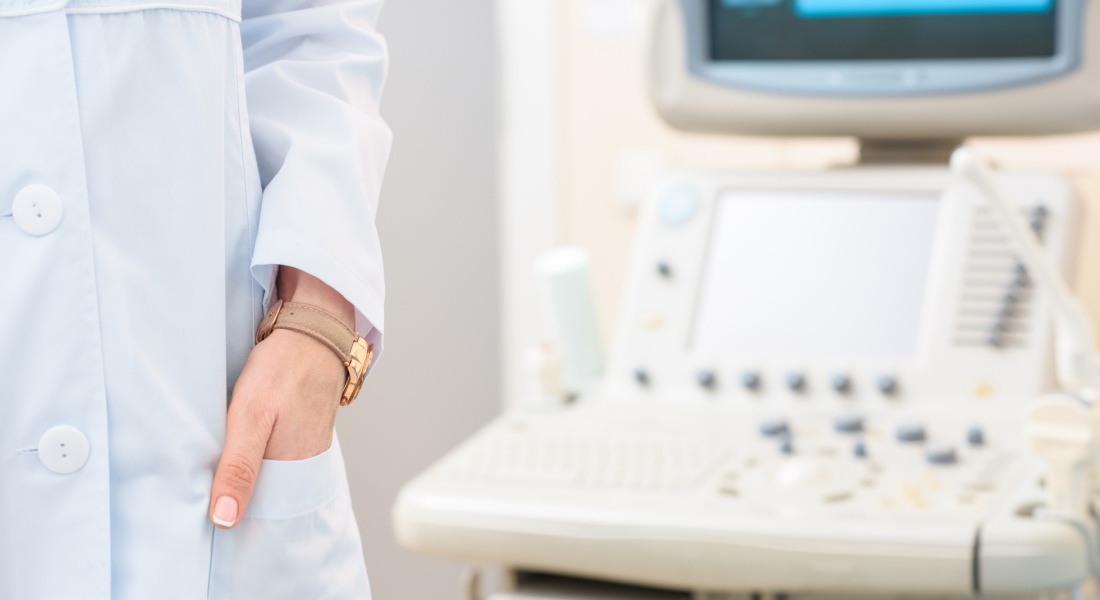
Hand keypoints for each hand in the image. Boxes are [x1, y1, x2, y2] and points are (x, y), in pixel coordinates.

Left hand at [208, 267, 354, 527]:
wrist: (311, 334)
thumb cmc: (283, 370)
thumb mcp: (252, 417)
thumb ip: (239, 467)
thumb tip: (225, 520)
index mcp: (292, 470)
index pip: (257, 514)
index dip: (230, 519)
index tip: (198, 524)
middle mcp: (300, 466)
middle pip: (260, 499)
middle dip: (230, 503)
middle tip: (192, 500)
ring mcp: (300, 449)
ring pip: (262, 477)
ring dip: (236, 479)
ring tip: (205, 478)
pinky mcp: (296, 434)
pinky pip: (268, 458)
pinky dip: (247, 460)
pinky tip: (228, 453)